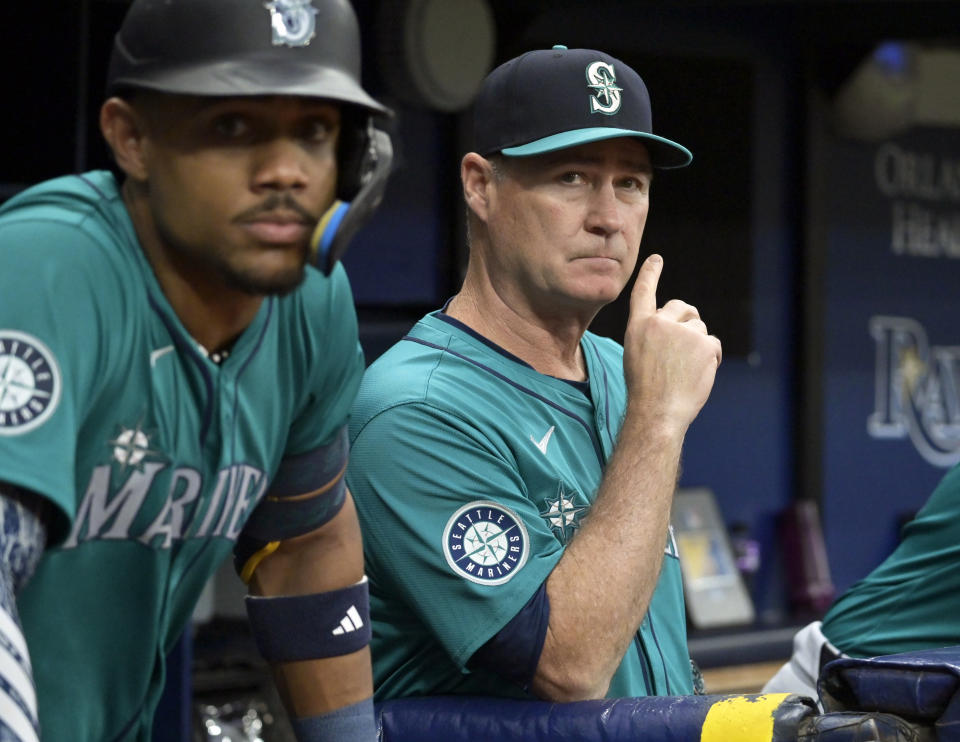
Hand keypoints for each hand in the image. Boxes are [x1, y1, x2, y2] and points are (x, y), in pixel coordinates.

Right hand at [622, 254, 721, 432]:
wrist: (657, 411)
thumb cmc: (646, 390)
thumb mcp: (638, 356)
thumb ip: (654, 336)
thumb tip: (682, 328)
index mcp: (638, 326)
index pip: (643, 293)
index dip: (650, 274)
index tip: (656, 259)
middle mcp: (659, 323)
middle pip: (681, 307)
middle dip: (688, 320)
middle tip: (686, 345)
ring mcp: (683, 331)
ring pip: (699, 328)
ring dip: (698, 346)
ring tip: (686, 370)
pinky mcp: (704, 342)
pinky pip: (713, 343)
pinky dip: (712, 357)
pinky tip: (700, 373)